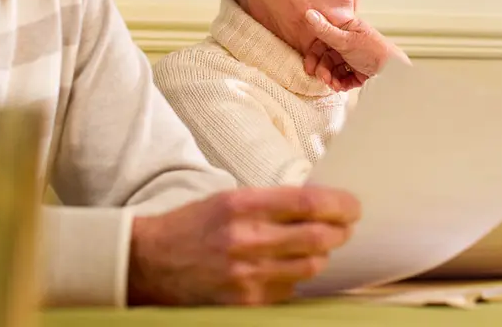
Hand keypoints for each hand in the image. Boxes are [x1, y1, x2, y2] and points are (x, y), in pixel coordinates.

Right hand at [127, 186, 359, 305]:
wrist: (149, 263)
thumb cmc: (191, 226)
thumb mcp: (228, 199)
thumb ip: (272, 203)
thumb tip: (318, 205)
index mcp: (243, 205)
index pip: (309, 203)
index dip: (340, 205)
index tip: (352, 206)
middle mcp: (247, 240)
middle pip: (318, 238)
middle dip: (340, 231)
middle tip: (344, 227)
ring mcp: (247, 276)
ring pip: (310, 266)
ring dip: (320, 255)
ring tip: (316, 246)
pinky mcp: (246, 302)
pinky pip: (290, 290)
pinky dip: (296, 277)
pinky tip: (287, 267)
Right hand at [302, 10, 408, 90]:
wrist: (393, 72)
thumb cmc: (374, 51)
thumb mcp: (346, 40)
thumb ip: (325, 30)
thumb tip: (309, 13)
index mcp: (347, 29)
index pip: (323, 39)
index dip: (314, 52)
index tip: (309, 64)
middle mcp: (349, 42)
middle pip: (327, 56)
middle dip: (322, 68)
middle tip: (320, 77)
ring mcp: (354, 58)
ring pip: (334, 68)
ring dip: (330, 77)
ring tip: (332, 84)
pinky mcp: (358, 72)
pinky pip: (343, 77)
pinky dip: (340, 82)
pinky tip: (340, 86)